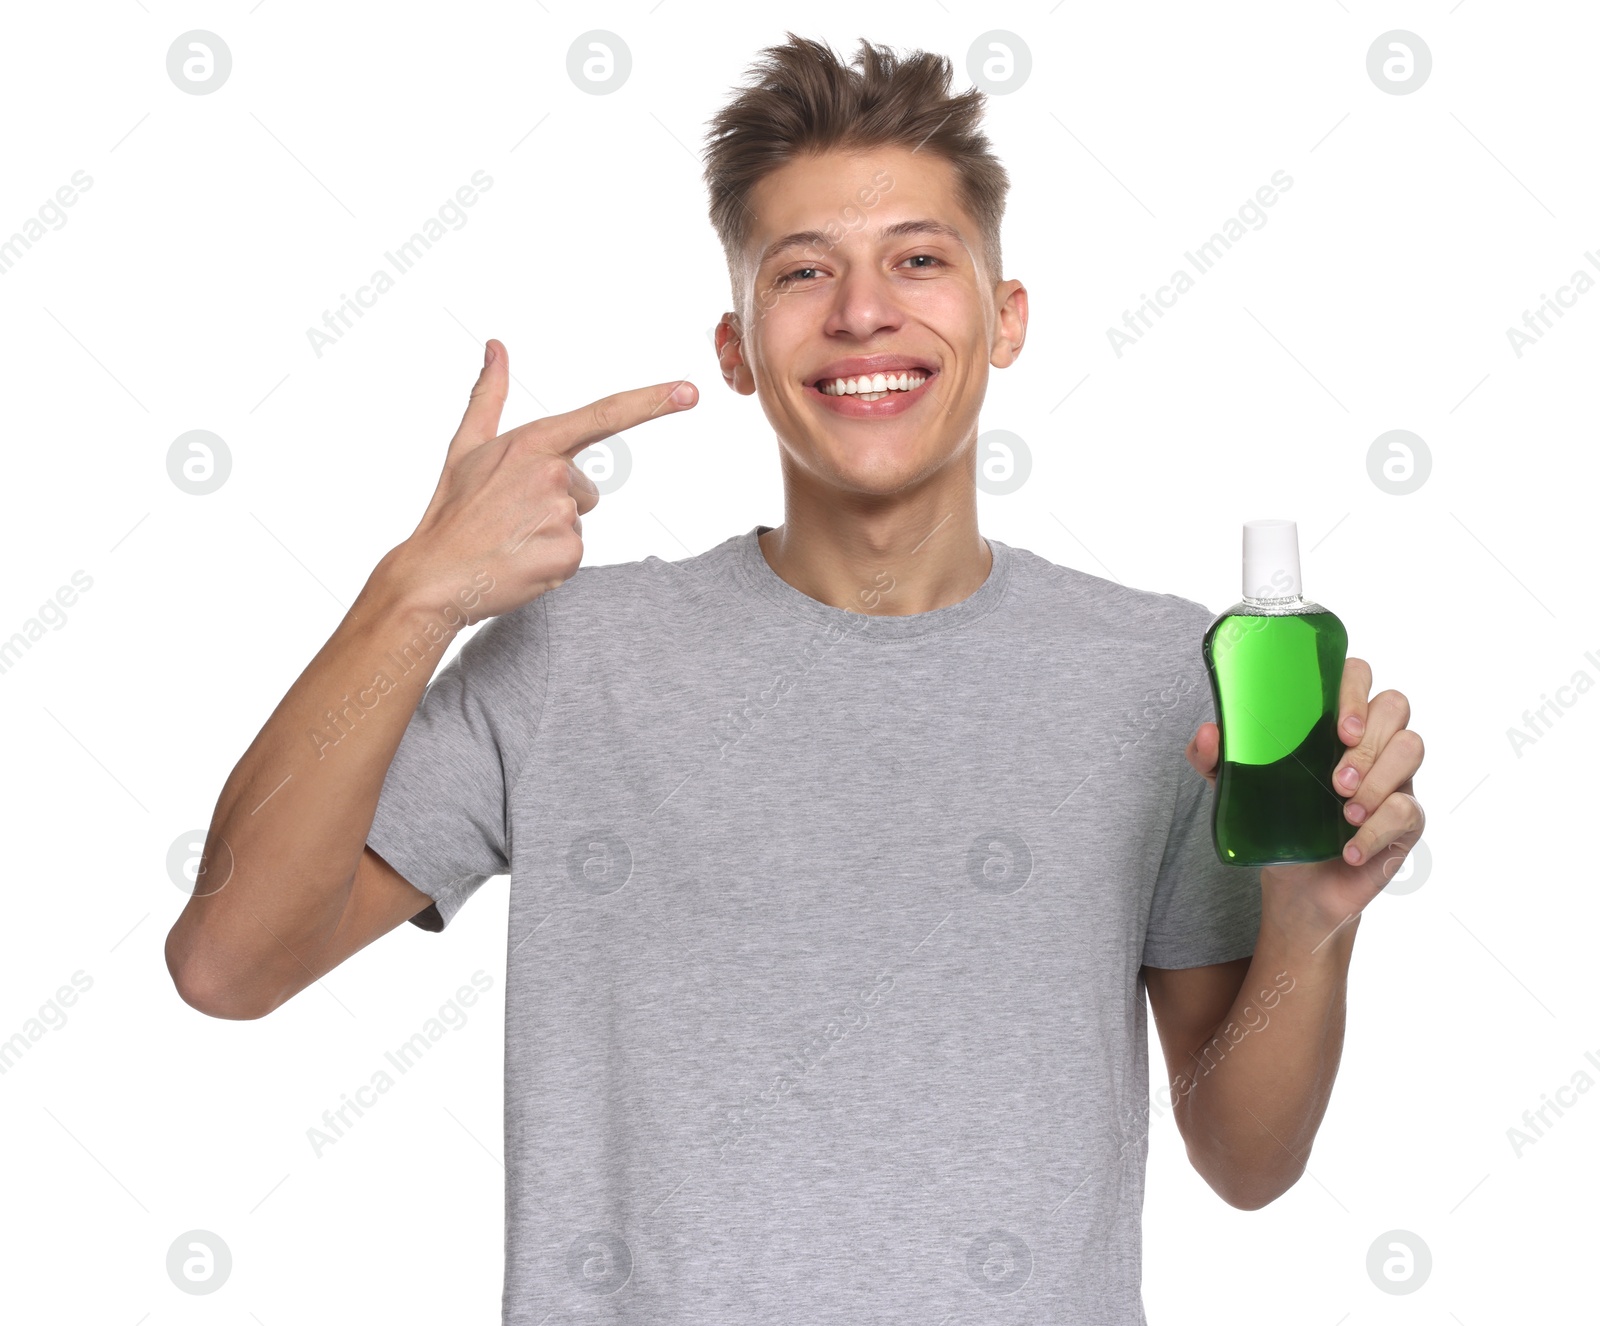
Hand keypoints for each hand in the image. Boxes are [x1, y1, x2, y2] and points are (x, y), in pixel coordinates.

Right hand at [386, 339, 696, 616]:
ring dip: (550, 532)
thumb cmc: (452, 512)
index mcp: (533, 442)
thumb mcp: (466, 447)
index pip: (603, 416)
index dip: (651, 402)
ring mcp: (561, 513)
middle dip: (556, 503)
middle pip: (585, 487)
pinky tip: (519, 560)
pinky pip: (574, 553)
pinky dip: (551, 561)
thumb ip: (488, 395)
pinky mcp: (568, 552)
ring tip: (511, 539)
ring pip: (577, 520)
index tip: (690, 391)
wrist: (435, 576)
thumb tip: (496, 346)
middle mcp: (551, 472)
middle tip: (510, 518)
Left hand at [1185, 656, 1425, 936]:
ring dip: (1377, 780)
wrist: (1297, 885)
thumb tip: (1209, 734)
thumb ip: (1211, 759)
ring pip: (1411, 746)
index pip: (1357, 675)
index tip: (1338, 730)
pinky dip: (1377, 830)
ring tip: (1345, 811)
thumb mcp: (1233, 788)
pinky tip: (1350, 848)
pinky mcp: (1406, 817)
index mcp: (1331, 721)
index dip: (1354, 690)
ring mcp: (1394, 776)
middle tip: (1336, 781)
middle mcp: (1369, 741)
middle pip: (1394, 705)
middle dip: (1367, 742)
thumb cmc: (1275, 821)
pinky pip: (1408, 808)